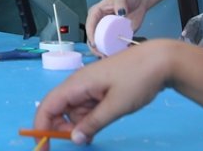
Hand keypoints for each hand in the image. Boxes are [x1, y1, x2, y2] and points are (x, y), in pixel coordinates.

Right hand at [33, 41, 179, 144]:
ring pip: (75, 110)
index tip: (43, 147)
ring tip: (102, 124)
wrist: (161, 61)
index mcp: (77, 84)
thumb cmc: (137, 79)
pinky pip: (87, 106)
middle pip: (59, 110)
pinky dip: (91, 117)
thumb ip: (93, 124)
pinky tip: (104, 120)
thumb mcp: (116, 106)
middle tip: (82, 140)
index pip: (48, 106)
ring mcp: (89, 85)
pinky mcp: (100, 88)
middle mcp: (78, 83)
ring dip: (82, 123)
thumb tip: (74, 139)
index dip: (41, 127)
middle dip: (64, 128)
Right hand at [84, 0, 144, 54]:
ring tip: (108, 58)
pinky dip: (113, 52)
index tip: (94, 44)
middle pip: (92, 37)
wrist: (140, 1)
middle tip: (102, 54)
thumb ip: (121, 2)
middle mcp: (99, 23)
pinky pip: (112, 46)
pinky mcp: (115, 36)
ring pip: (100, 44)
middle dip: (95, 48)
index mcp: (96, 12)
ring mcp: (107, 31)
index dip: (90, 35)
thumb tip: (120, 12)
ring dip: (102, 52)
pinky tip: (117, 56)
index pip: (90, 24)